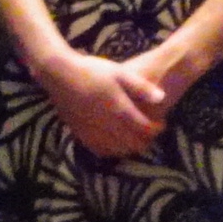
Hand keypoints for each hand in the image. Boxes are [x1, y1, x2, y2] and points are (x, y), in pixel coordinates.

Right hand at [41, 49, 172, 161]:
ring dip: (130, 148)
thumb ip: (141, 87)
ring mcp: (92, 132)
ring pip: (117, 150)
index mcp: (119, 110)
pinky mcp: (80, 134)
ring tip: (136, 139)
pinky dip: (111, 151)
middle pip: (132, 143)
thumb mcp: (120, 73)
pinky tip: (115, 144)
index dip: (156, 129)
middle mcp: (107, 125)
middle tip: (150, 133)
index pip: (144, 129)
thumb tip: (162, 98)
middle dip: (145, 141)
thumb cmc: (92, 71)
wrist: (60, 75)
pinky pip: (99, 150)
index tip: (161, 124)